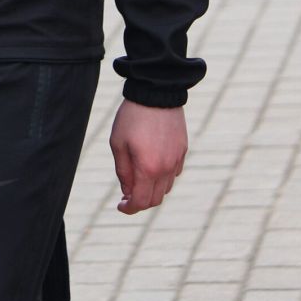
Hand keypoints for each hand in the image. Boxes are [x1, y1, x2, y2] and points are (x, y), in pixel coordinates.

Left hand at [109, 100, 187, 214]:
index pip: (141, 202)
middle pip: (155, 199)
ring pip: (166, 187)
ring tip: (139, 178)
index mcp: (148, 168)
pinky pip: (174, 173)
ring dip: (152, 189)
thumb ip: (123, 171)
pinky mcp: (182, 150)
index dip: (129, 208)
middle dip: (140, 201)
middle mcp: (166, 168)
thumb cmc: (132, 117)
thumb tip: (127, 191)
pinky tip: (152, 165)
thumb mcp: (118, 143)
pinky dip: (163, 177)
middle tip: (127, 194)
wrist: (156, 92)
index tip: (120, 205)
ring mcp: (176, 159)